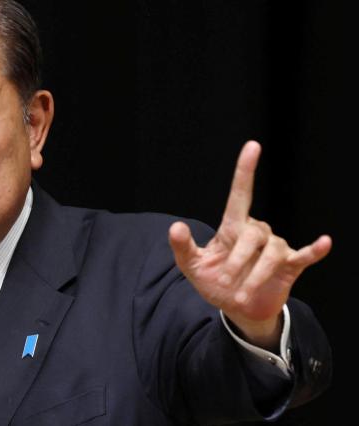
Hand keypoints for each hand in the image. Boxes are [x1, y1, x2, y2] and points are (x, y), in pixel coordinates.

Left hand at [168, 141, 331, 348]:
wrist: (235, 308)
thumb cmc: (213, 281)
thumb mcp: (191, 266)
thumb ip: (182, 247)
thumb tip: (175, 226)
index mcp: (232, 228)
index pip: (240, 194)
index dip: (245, 171)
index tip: (252, 146)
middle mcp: (256, 232)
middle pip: (252, 234)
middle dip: (238, 260)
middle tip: (224, 282)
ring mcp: (275, 248)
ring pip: (272, 253)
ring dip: (255, 276)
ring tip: (240, 295)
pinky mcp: (290, 265)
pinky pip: (305, 255)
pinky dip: (315, 249)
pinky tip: (324, 242)